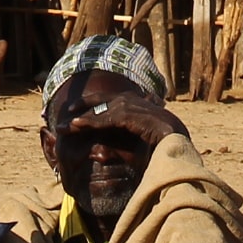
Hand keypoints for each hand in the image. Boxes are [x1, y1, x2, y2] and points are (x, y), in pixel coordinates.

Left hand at [54, 81, 179, 153]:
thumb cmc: (163, 143)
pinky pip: (107, 118)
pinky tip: (76, 125)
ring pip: (100, 110)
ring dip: (80, 119)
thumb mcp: (141, 138)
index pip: (109, 99)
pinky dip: (90, 122)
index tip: (74, 110)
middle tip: (63, 114)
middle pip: (101, 100)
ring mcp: (132, 106)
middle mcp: (133, 100)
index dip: (90, 103)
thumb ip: (127, 136)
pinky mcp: (132, 116)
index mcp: (136, 102)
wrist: (179, 142)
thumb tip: (112, 143)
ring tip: (62, 127)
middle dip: (81, 106)